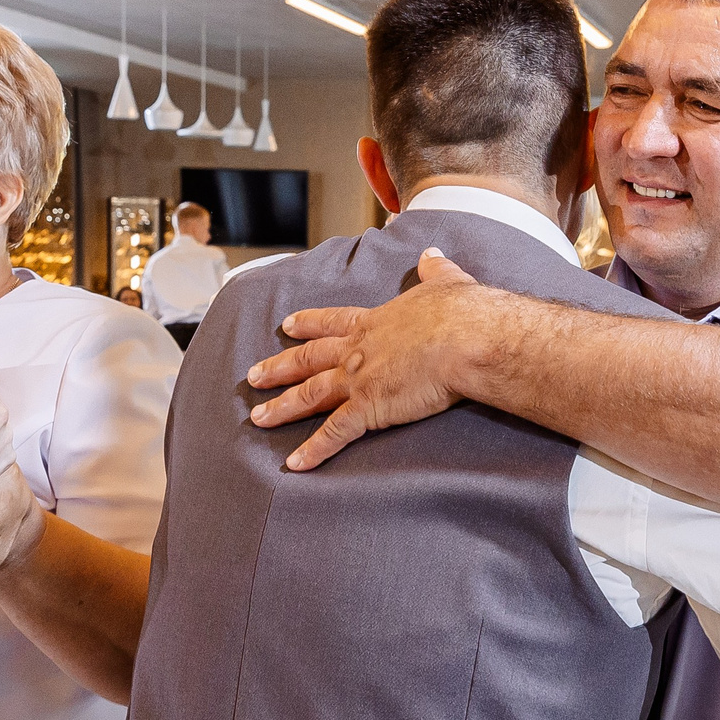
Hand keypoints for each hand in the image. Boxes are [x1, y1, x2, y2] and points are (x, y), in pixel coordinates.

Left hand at [244, 248, 490, 470]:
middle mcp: (358, 350)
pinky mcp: (368, 408)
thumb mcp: (447, 282)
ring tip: (258, 418)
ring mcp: (358, 379)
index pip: (332, 322)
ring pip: (309, 395)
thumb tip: (432, 255)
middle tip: (253, 375)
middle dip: (279, 368)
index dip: (308, 324)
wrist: (466, 338)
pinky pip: (334, 433)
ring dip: (282, 407)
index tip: (287, 326)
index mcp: (375, 321)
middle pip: (308, 359)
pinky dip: (313, 450)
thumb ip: (434, 271)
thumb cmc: (461, 312)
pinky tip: (293, 464)